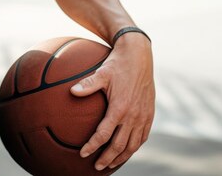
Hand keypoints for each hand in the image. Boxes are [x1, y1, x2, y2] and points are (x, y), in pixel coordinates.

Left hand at [70, 33, 154, 170]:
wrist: (139, 56)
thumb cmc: (117, 64)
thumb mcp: (101, 73)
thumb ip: (87, 84)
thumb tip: (71, 91)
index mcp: (120, 108)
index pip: (104, 135)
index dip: (93, 146)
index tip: (83, 154)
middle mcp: (133, 116)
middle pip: (119, 146)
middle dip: (107, 158)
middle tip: (96, 166)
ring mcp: (143, 117)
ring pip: (133, 145)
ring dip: (121, 157)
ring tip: (110, 163)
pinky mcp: (149, 115)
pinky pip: (143, 137)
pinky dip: (134, 147)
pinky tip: (127, 149)